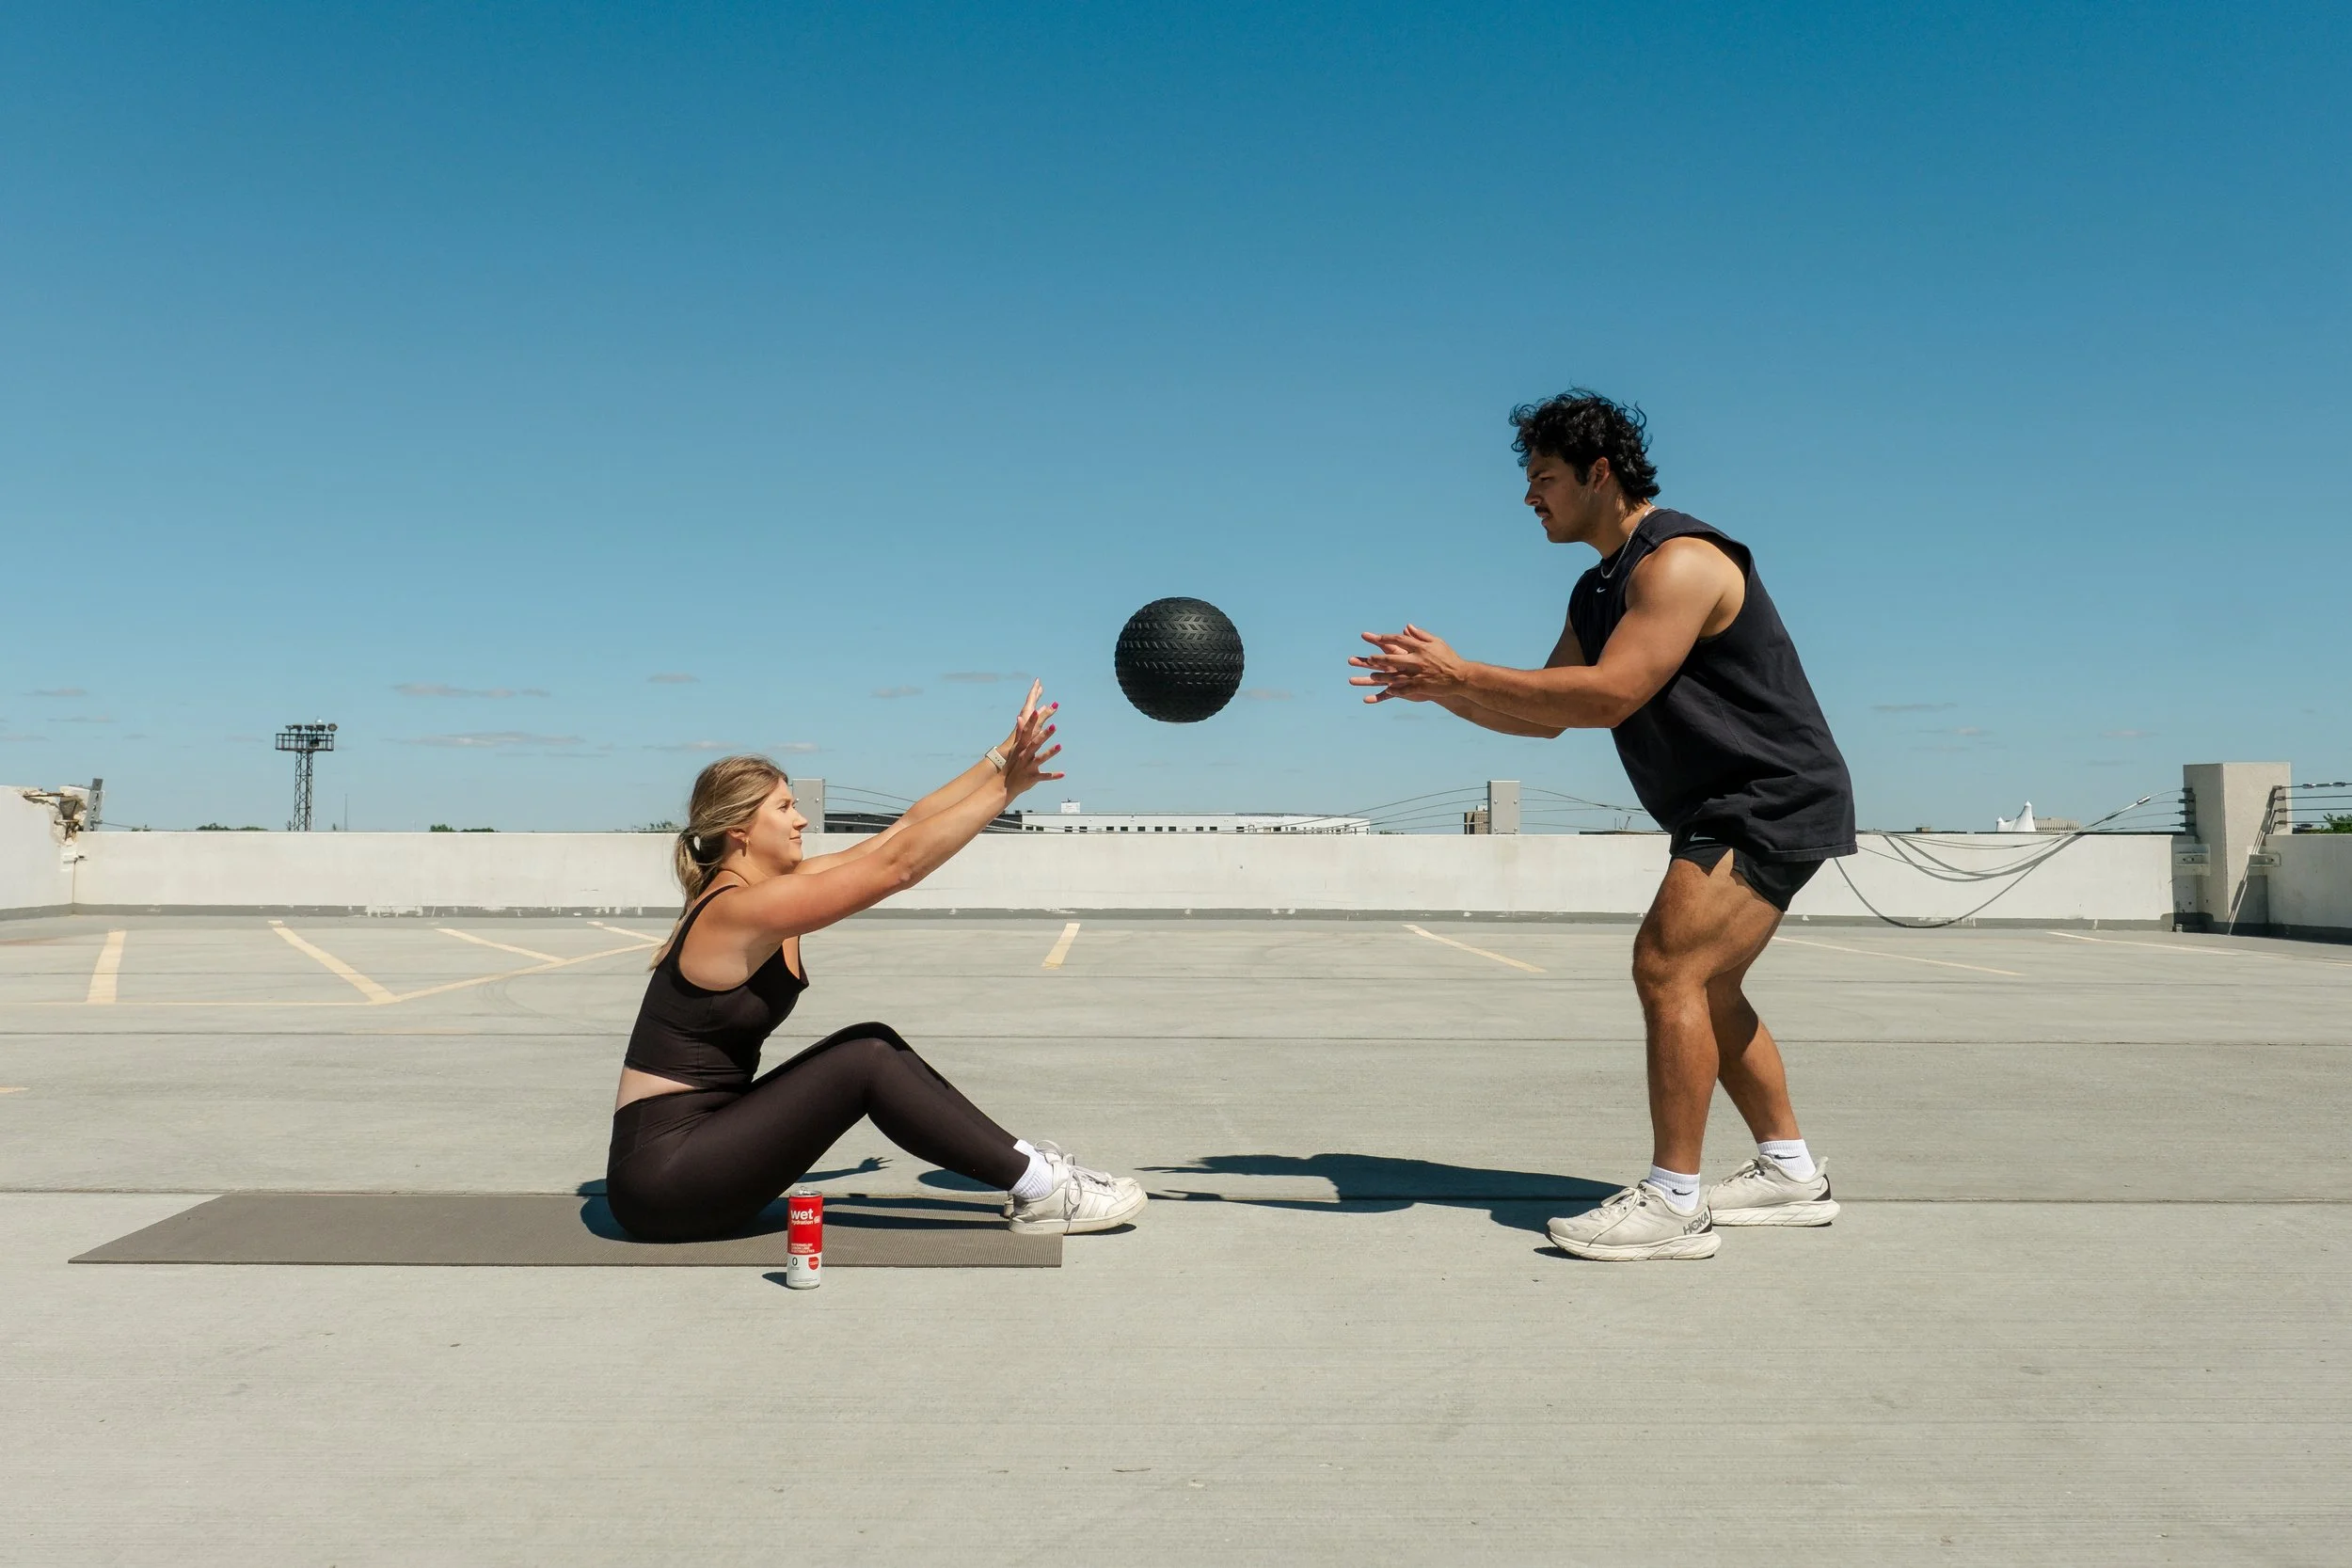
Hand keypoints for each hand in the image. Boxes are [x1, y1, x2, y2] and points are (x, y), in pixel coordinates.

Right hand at [1001, 680, 1064, 797]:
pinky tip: (1063, 774)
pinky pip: (1044, 776)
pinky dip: (1053, 776)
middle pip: (1035, 743)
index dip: (1031, 721)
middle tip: (1054, 726)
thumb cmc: (1012, 764)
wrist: (1004, 785)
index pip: (1026, 732)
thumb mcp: (1014, 748)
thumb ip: (1020, 733)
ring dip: (1050, 752)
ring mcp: (1028, 767)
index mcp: (1021, 747)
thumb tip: (1020, 717)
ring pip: (1040, 759)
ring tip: (1060, 746)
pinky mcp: (1032, 778)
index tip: (1036, 711)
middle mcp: (1025, 756)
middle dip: (1044, 735)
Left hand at [1348, 624, 1469, 702]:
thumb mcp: (1437, 642)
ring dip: (1383, 676)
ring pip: (1396, 675)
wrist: (1461, 676)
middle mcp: (1417, 660)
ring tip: (1372, 676)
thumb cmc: (1448, 657)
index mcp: (1421, 648)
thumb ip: (1420, 635)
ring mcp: (1418, 675)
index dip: (1386, 638)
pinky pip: (1404, 689)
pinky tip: (1387, 689)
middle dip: (1380, 659)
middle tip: (1369, 659)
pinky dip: (1395, 689)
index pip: (1400, 640)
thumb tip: (1407, 627)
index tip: (1376, 638)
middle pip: (1394, 658)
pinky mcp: (1421, 687)